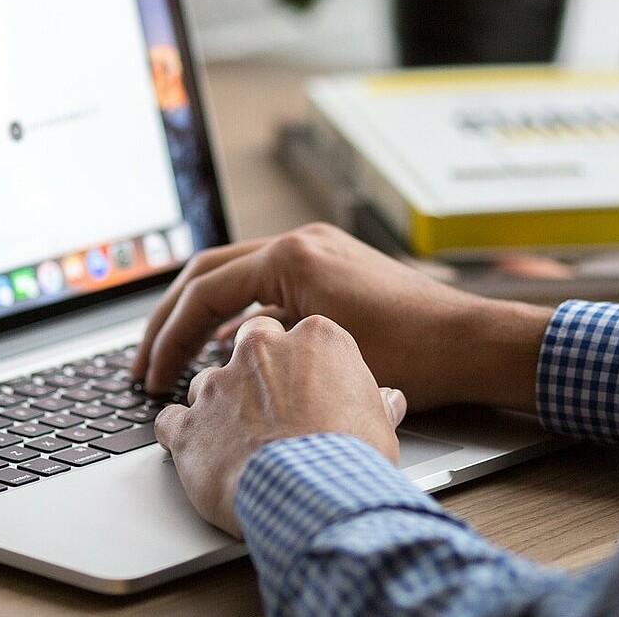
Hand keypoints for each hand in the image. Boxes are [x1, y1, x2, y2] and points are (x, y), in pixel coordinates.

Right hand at [134, 223, 552, 412]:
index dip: (169, 337)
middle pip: (208, 273)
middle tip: (145, 363)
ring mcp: (318, 250)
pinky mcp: (332, 267)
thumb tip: (217, 359)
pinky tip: (229, 351)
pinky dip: (240, 315)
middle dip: (170, 320)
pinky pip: (267, 285)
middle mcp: (301, 243)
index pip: (204, 291)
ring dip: (201, 316)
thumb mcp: (321, 355)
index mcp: (292, 256)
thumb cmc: (412, 355)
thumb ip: (260, 348)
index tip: (151, 375)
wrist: (473, 343)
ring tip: (176, 358)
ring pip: (235, 276)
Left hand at [155, 314, 407, 537]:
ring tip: (238, 442)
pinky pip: (171, 421)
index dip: (302, 364)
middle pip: (249, 344)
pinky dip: (180, 435)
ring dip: (218, 407)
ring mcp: (219, 385)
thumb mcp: (380, 425)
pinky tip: (197, 454)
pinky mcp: (188, 424)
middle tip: (269, 405)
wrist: (311, 495)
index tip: (306, 385)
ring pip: (207, 382)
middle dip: (255, 370)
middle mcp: (260, 350)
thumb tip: (388, 401)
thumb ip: (375, 402)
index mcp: (314, 339)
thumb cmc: (350, 459)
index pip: (300, 334)